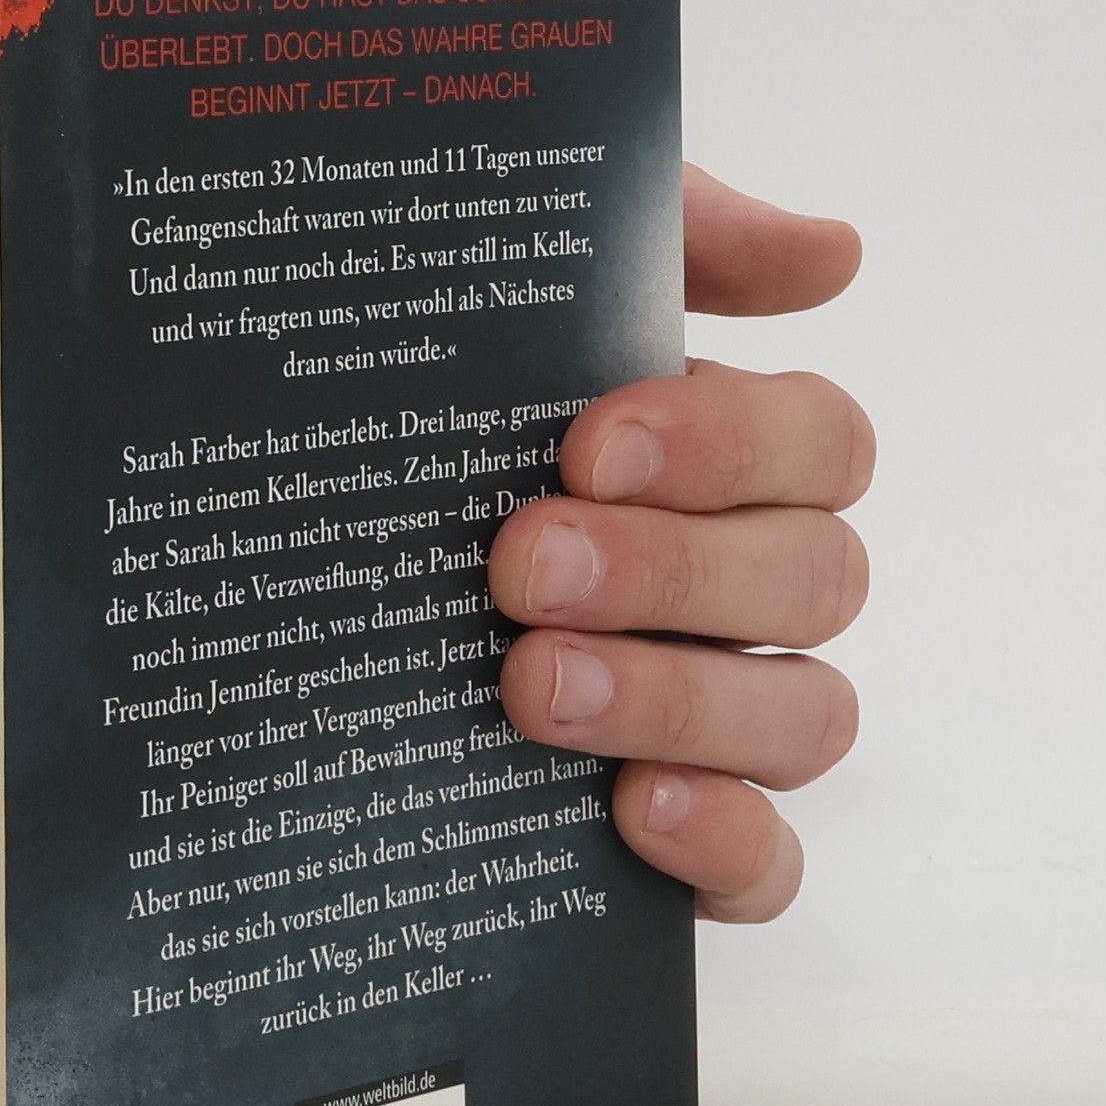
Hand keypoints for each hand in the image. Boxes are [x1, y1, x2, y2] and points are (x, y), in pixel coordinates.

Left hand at [488, 165, 871, 922]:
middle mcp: (737, 589)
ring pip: (805, 719)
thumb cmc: (413, 402)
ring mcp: (716, 719)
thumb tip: (833, 253)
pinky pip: (766, 866)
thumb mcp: (516, 286)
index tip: (585, 446)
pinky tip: (634, 808)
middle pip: (816, 582)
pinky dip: (729, 847)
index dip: (730, 446)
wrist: (272, 547)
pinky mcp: (673, 836)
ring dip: (681, 697)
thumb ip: (672, 240)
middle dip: (673, 572)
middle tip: (520, 565)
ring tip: (531, 686)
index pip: (819, 447)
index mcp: (720, 462)